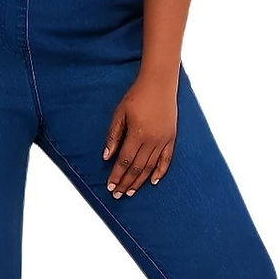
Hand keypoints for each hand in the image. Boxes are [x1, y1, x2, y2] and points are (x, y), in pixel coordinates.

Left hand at [102, 74, 177, 197]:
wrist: (159, 83)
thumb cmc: (137, 96)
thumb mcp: (119, 113)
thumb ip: (113, 136)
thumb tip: (106, 156)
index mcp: (138, 134)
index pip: (124, 161)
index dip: (116, 175)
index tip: (110, 186)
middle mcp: (152, 140)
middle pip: (137, 167)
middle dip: (126, 182)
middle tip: (118, 194)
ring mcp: (164, 140)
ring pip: (150, 167)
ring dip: (140, 181)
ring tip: (131, 191)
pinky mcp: (171, 138)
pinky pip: (166, 159)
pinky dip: (160, 172)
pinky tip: (153, 181)